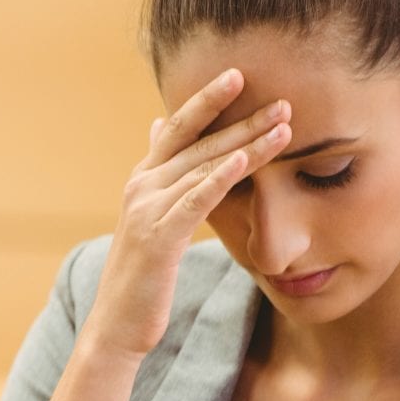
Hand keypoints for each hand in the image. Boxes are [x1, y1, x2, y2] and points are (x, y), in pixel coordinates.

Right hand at [82, 69, 289, 358]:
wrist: (117, 325)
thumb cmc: (142, 275)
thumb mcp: (150, 217)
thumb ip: (161, 174)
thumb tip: (159, 126)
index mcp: (143, 179)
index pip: (179, 128)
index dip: (207, 100)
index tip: (240, 75)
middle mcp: (142, 186)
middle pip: (197, 142)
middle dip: (240, 117)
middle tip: (281, 98)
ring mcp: (147, 210)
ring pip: (204, 166)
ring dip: (246, 143)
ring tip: (282, 125)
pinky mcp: (159, 238)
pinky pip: (195, 200)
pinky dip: (220, 177)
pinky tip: (245, 159)